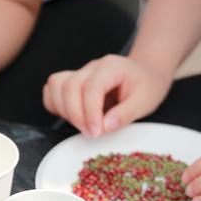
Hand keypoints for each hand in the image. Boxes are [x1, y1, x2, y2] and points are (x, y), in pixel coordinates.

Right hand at [43, 54, 171, 137]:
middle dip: (76, 115)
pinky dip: (56, 104)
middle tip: (92, 134)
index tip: (96, 133)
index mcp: (111, 67)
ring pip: (57, 85)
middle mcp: (93, 67)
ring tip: (83, 126)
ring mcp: (81, 72)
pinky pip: (53, 89)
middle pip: (70, 86)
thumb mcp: (145, 101)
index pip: (91, 87)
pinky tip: (71, 117)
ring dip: (64, 110)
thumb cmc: (148, 86)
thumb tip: (105, 127)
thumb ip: (126, 114)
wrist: (147, 73)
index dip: (90, 112)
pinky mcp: (73, 81)